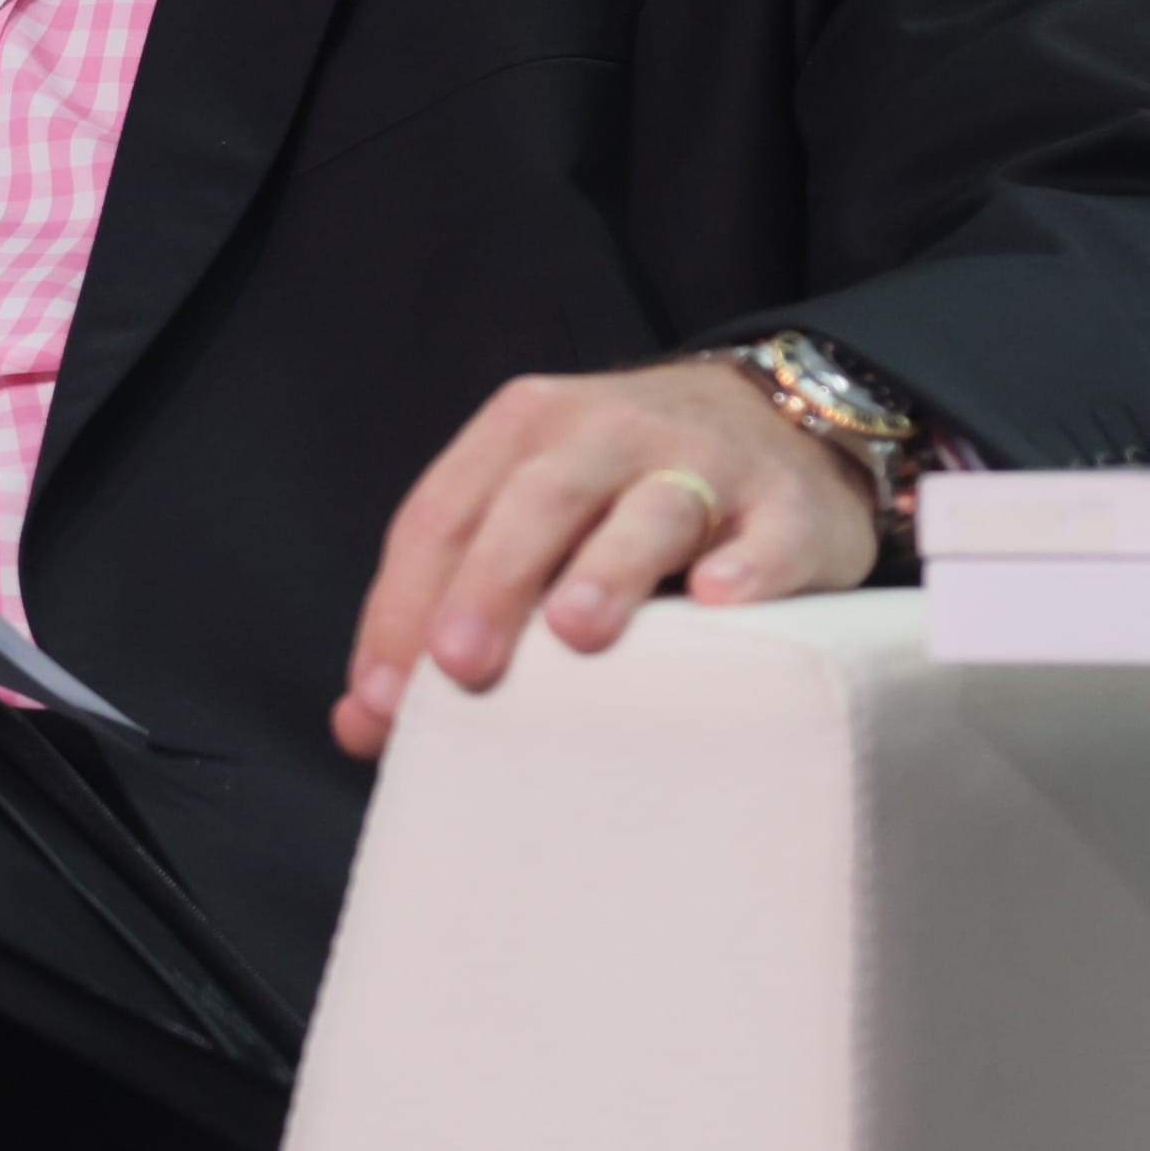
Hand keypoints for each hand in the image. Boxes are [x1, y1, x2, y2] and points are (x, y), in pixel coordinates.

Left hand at [330, 358, 882, 759]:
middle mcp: (608, 431)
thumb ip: (446, 608)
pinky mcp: (788, 509)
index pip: (444, 512)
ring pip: (651, 507)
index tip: (384, 698)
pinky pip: (767, 536)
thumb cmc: (625, 498)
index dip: (403, 603)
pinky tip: (719, 600)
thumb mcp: (531, 526)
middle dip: (490, 582)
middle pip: (536, 499)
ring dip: (607, 567)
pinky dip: (744, 566)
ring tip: (575, 633)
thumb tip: (361, 722)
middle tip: (459, 667)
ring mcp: (706, 464)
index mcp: (524, 430)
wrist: (784, 428)